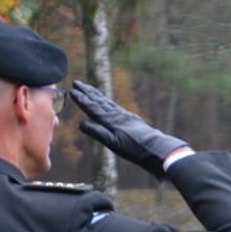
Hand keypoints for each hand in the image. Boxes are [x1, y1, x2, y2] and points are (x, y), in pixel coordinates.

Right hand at [70, 81, 190, 178]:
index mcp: (110, 120)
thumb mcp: (113, 143)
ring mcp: (125, 116)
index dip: (82, 100)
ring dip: (96, 95)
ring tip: (88, 88)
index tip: (72, 91)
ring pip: (107, 102)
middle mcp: (117, 115)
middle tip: (77, 83)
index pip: (93, 108)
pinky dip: (108, 102)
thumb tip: (81, 123)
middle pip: (99, 101)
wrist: (157, 148)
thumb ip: (98, 132)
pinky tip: (107, 103)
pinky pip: (115, 107)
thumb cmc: (135, 149)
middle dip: (87, 92)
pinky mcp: (131, 119)